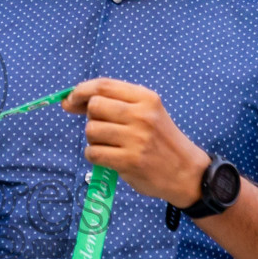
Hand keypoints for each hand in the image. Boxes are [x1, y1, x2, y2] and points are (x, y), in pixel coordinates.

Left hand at [62, 78, 210, 205]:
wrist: (187, 172)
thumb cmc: (161, 141)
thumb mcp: (148, 113)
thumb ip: (115, 104)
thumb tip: (70, 101)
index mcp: (146, 98)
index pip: (103, 86)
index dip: (81, 91)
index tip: (71, 100)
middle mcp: (141, 115)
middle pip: (94, 106)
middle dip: (91, 118)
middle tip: (103, 130)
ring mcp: (136, 138)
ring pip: (91, 130)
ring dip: (93, 140)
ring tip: (110, 145)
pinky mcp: (129, 161)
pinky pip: (93, 153)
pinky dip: (94, 156)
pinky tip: (108, 158)